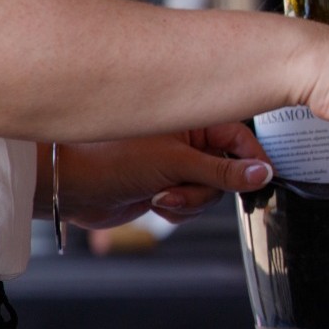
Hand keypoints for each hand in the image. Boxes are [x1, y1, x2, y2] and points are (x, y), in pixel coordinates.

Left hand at [46, 124, 272, 229]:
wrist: (67, 185)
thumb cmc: (108, 157)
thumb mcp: (175, 162)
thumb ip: (223, 170)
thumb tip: (261, 174)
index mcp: (193, 118)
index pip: (241, 138)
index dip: (251, 161)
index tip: (261, 179)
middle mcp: (188, 139)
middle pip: (228, 171)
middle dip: (205, 187)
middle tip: (181, 188)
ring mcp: (177, 164)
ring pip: (210, 192)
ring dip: (187, 201)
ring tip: (159, 195)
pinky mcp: (167, 186)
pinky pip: (192, 205)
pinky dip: (176, 210)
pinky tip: (153, 201)